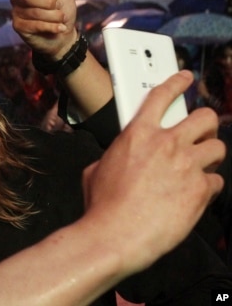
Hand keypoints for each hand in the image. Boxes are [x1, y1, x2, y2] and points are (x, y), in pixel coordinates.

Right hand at [10, 0, 76, 59]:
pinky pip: (33, 25)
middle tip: (59, 6)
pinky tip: (59, 28)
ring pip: (33, 12)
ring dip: (52, 16)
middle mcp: (18, 0)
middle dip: (47, 2)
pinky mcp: (18, 27)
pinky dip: (50, 27)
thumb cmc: (62, 14)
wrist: (64, 37)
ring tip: (62, 19)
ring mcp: (17, 14)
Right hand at [81, 70, 224, 272]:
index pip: (161, 96)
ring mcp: (186, 165)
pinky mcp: (200, 190)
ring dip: (209, 154)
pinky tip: (194, 193)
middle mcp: (166, 144)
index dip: (176, 83)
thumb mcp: (96, 170)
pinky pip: (216, 181)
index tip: (184, 79)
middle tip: (199, 132)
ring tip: (200, 164)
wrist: (116, 234)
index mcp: (137, 134)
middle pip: (203, 117)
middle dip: (204, 122)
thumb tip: (116, 160)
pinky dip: (207, 186)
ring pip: (217, 147)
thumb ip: (113, 157)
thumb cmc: (102, 206)